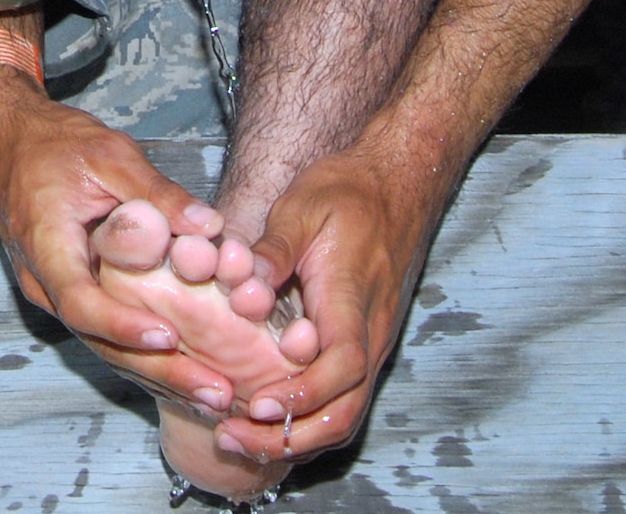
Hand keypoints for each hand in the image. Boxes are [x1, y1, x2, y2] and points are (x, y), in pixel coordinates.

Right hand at [0, 66, 238, 412]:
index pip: (81, 303)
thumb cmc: (52, 142)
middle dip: (158, 371)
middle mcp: (44, 281)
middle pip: (98, 340)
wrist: (6, 137)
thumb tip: (210, 225)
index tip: (170, 336)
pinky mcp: (68, 291)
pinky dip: (143, 354)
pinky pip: (103, 332)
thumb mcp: (107, 153)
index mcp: (46, 246)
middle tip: (216, 392)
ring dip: (156, 373)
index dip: (124, 326)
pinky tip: (187, 370)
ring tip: (214, 393)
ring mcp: (53, 292)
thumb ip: (156, 192)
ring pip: (102, 345)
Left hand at [209, 135, 440, 465]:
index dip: (301, 395)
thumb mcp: (302, 208)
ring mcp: (370, 345)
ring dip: (295, 438)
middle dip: (289, 438)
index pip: (340, 368)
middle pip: (343, 413)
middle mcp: (369, 336)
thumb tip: (247, 283)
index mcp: (353, 303)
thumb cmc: (347, 194)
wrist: (394, 184)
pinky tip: (265, 419)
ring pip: (344, 415)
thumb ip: (275, 250)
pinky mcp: (362, 346)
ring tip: (238, 439)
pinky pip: (342, 399)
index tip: (259, 407)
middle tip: (231, 438)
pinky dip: (306, 421)